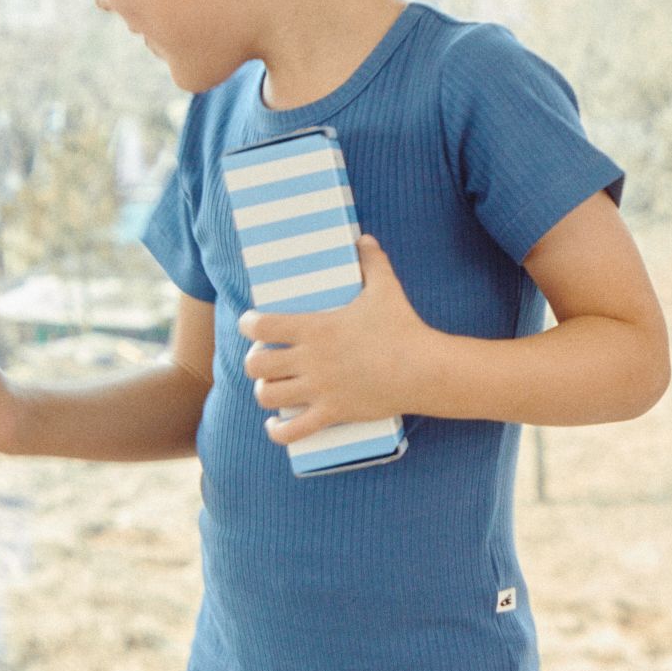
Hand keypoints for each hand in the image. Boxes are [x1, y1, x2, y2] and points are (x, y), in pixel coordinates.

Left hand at [238, 235, 432, 443]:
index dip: (248, 324)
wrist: (423, 369)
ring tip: (272, 387)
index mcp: (315, 328)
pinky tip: (275, 425)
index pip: (262, 325)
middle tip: (265, 359)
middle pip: (256, 364)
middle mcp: (311, 360)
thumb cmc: (403, 326)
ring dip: (265, 392)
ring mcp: (320, 389)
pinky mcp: (332, 413)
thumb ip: (371, 261)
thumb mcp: (385, 287)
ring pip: (268, 396)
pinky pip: (293, 431)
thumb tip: (363, 239)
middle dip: (254, 362)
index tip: (250, 324)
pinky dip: (278, 431)